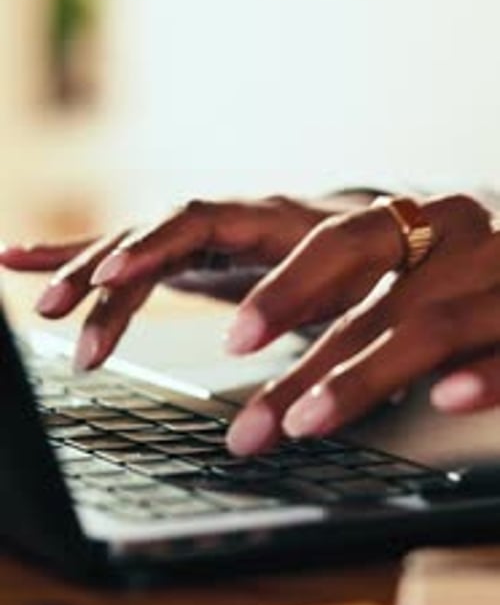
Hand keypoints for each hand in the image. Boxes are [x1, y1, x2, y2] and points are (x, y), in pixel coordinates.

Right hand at [0, 194, 358, 369]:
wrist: (365, 231)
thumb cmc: (362, 262)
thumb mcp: (351, 289)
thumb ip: (320, 321)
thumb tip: (304, 386)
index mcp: (263, 219)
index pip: (196, 224)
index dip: (151, 249)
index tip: (114, 280)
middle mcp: (220, 218)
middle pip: (149, 236)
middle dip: (104, 274)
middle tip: (63, 316)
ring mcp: (195, 233)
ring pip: (128, 246)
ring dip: (80, 273)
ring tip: (38, 303)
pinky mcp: (179, 252)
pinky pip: (120, 250)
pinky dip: (70, 255)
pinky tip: (20, 259)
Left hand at [225, 194, 499, 455]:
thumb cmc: (488, 295)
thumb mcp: (429, 287)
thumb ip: (373, 316)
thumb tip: (286, 378)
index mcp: (430, 224)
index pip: (344, 244)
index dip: (286, 289)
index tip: (235, 340)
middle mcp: (471, 240)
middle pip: (374, 302)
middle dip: (303, 369)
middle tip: (251, 430)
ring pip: (433, 327)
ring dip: (365, 378)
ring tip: (309, 423)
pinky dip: (489, 372)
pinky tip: (448, 400)